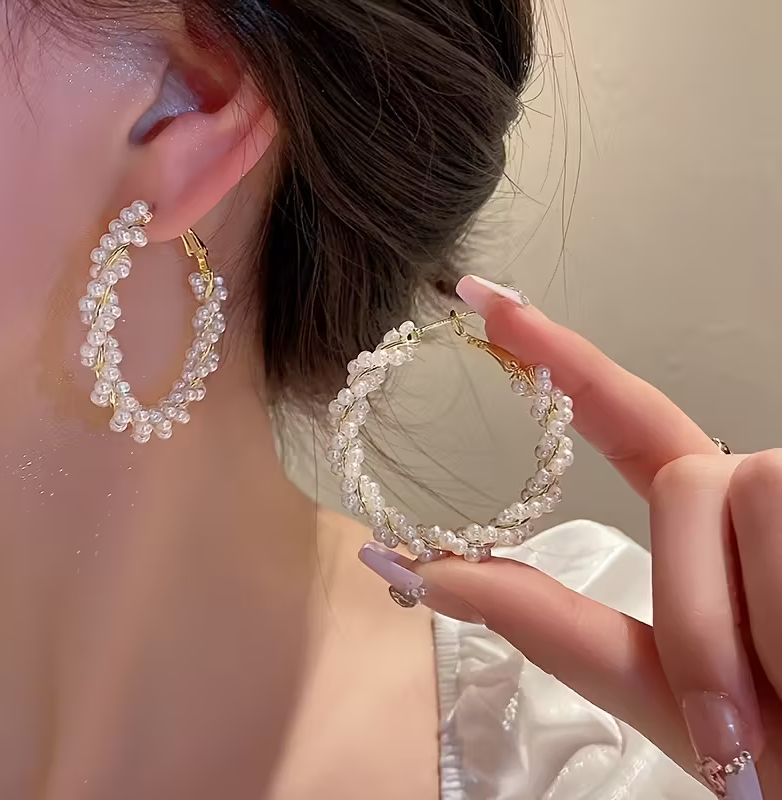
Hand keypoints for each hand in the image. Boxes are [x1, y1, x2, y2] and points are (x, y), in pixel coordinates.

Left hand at [359, 276, 780, 798]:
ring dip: (738, 628)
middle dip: (690, 611)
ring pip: (724, 489)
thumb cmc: (768, 751)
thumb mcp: (650, 686)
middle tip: (730, 720)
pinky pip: (779, 506)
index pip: (628, 418)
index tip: (486, 303)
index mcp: (706, 523)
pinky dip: (778, 619)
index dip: (559, 355)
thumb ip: (539, 620)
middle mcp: (756, 488)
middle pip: (681, 478)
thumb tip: (409, 567)